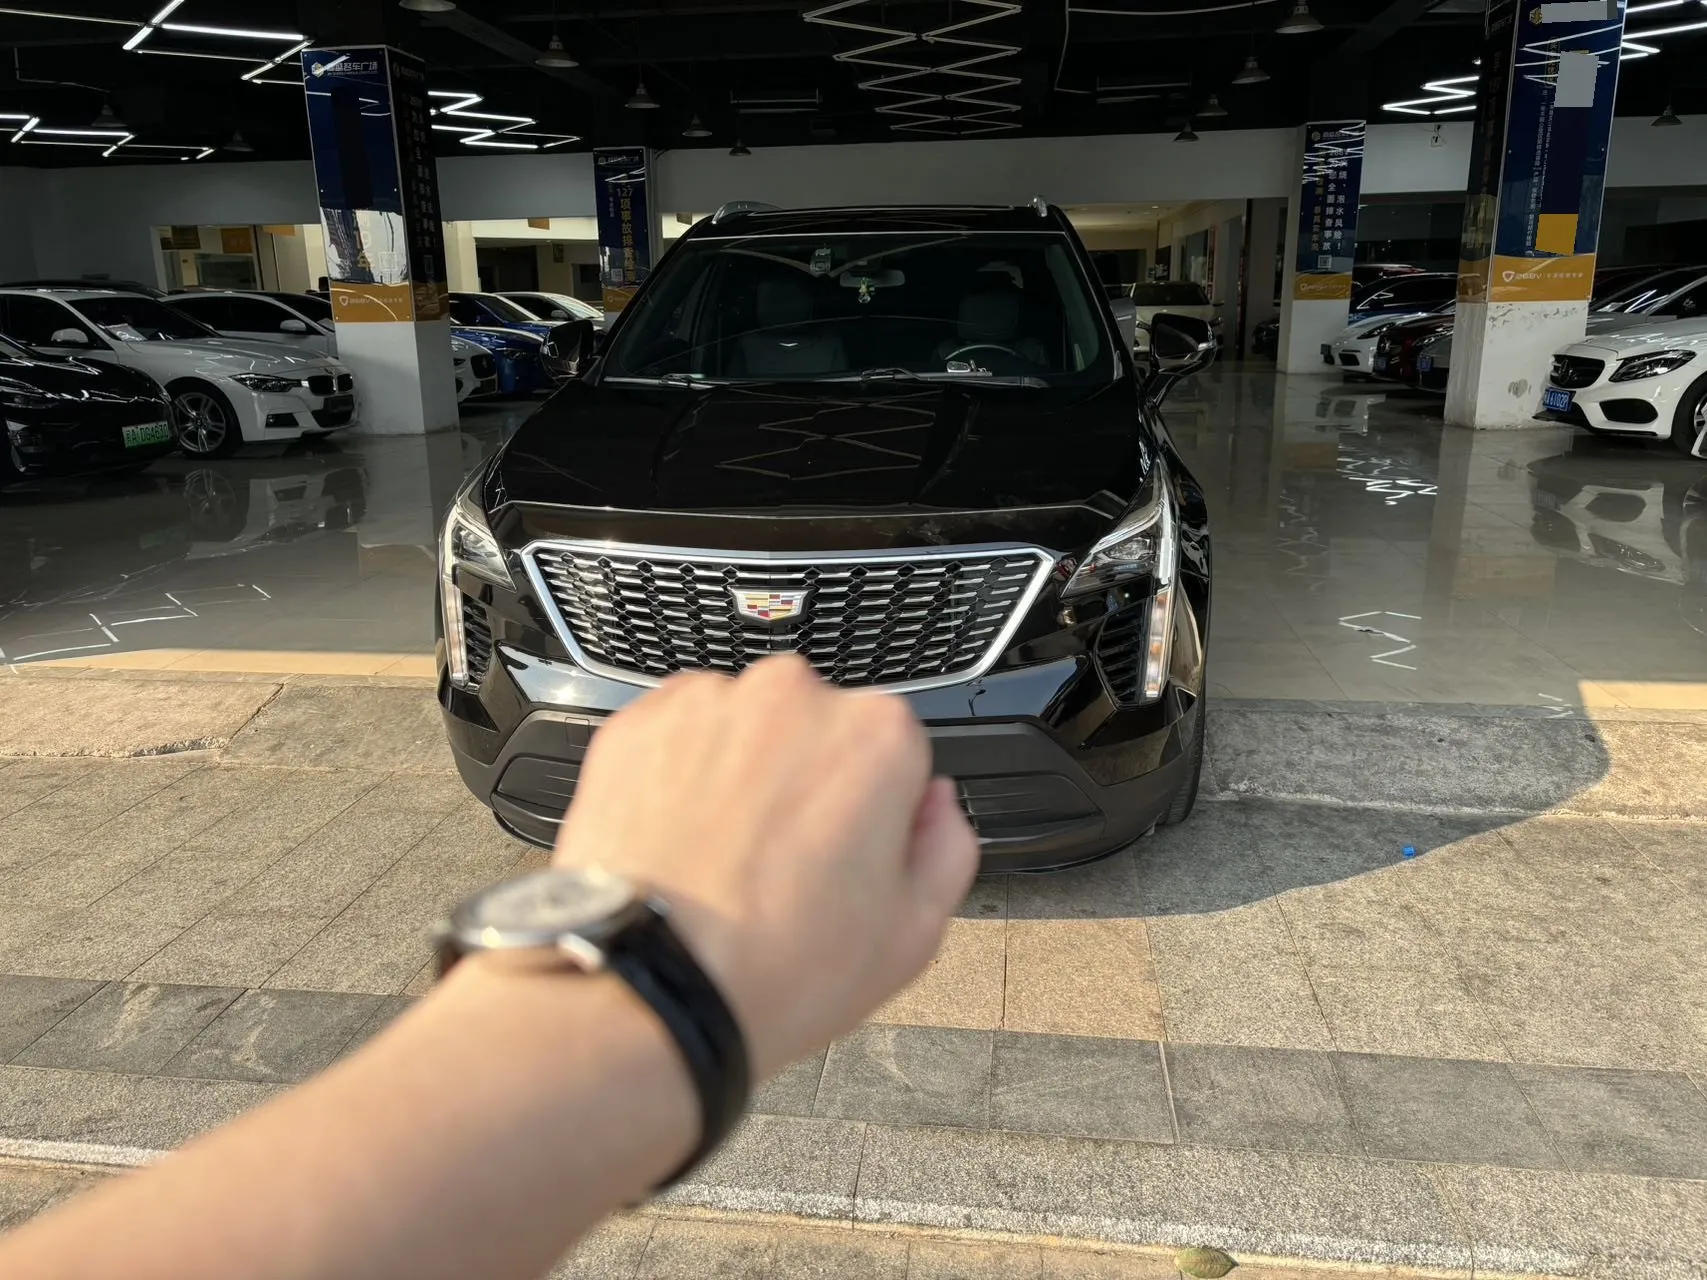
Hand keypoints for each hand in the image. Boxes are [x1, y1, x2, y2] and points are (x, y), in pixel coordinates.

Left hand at [552, 655, 978, 1078]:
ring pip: (745, 729)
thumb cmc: (774, 970)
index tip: (851, 852)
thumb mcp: (913, 934)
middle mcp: (793, 698)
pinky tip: (683, 844)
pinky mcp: (639, 723)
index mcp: (876, 736)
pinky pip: (678, 737)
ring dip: (742, 775)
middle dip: (807, 781)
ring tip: (725, 861)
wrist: (653, 990)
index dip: (877, 808)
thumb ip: (947, 846)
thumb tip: (937, 805)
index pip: (896, 750)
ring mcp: (711, 704)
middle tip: (784, 865)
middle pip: (818, 728)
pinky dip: (680, 776)